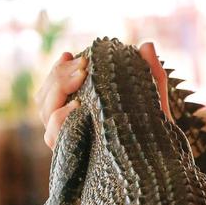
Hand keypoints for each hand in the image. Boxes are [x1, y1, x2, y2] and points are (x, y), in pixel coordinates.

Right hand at [35, 41, 169, 149]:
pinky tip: (76, 106)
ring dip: (57, 91)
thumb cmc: (154, 128)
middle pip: (45, 97)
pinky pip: (53, 135)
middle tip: (82, 66)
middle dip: (59, 75)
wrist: (161, 160)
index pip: (53, 88)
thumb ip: (152, 72)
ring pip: (45, 113)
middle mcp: (69, 125)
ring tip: (80, 78)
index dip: (57, 70)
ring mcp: (68, 139)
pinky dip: (60, 118)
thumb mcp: (153, 98)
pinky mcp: (71, 154)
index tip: (70, 55)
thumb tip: (148, 45)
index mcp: (79, 109)